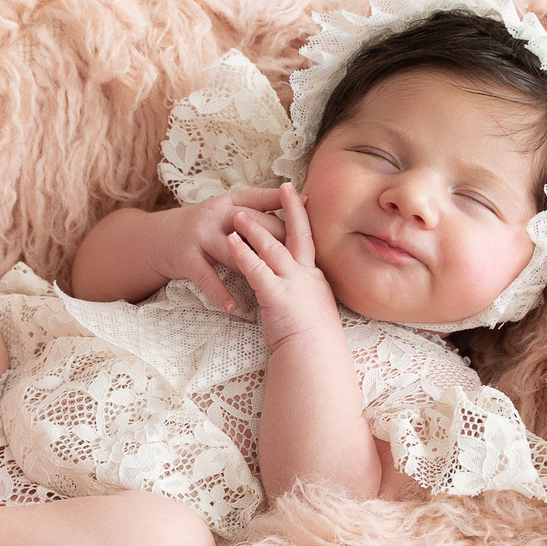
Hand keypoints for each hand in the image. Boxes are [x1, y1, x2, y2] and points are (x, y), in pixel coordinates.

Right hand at [154, 187, 288, 313]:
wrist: (156, 238)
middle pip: (250, 224)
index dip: (283, 201)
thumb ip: (257, 211)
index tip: (308, 203)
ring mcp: (199, 236)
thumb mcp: (226, 213)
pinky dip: (220, 293)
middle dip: (276, 240)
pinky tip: (233, 306)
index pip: (259, 199)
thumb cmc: (202, 229)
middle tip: (299, 257)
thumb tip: (300, 206)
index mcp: (228, 202)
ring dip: (251, 268)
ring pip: (231, 252)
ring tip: (273, 284)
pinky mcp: (185, 258)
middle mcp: (214, 215)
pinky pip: (206, 277)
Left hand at [224, 183, 339, 349]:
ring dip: (256, 228)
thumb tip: (303, 286)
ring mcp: (293, 285)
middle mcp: (307, 276)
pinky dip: (243, 253)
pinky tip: (230, 242)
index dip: (305, 218)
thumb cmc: (313, 340)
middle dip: (290, 209)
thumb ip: (307, 292)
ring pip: (273, 248)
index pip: (310, 240)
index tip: (301, 197)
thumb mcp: (315, 308)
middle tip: (283, 187)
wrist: (315, 358)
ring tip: (239, 214)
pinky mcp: (277, 296)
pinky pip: (257, 269)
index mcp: (315, 278)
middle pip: (298, 234)